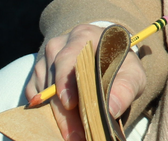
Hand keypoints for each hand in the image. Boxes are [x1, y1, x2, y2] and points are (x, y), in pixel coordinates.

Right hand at [33, 24, 146, 140]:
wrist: (107, 56)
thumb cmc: (119, 64)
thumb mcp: (132, 73)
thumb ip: (125, 89)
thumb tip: (111, 110)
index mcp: (83, 37)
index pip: (68, 58)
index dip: (66, 82)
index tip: (70, 105)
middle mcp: (59, 45)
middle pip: (54, 80)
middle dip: (64, 112)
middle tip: (75, 136)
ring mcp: (45, 59)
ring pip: (43, 91)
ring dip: (57, 116)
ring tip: (75, 134)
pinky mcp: (38, 75)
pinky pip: (35, 97)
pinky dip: (46, 113)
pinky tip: (64, 124)